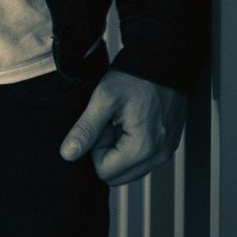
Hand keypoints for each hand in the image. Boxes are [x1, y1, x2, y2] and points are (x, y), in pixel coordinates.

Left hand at [59, 67, 187, 185]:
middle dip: (107, 151)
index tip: (102, 122)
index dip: (96, 147)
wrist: (164, 61)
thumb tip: (68, 154)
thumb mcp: (104, 98)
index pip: (104, 171)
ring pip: (130, 169)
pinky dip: (132, 144)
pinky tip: (132, 120)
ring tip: (122, 119)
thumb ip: (85, 129)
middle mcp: (158, 157)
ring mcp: (165, 152)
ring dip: (119, 148)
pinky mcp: (168, 145)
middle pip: (118, 175)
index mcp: (142, 149)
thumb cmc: (137, 76)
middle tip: (111, 121)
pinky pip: (143, 159)